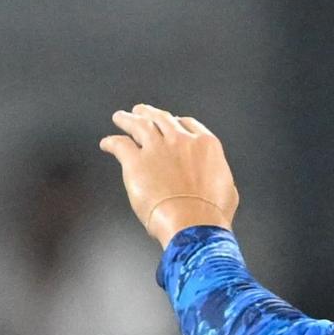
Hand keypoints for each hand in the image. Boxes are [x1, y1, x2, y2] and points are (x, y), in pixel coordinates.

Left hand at [100, 104, 239, 247]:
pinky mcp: (135, 162)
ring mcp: (157, 149)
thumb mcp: (227, 192)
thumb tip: (217, 183)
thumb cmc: (211, 214)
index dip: (176, 122)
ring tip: (120, 118)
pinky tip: (106, 144)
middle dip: (150, 114)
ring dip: (128, 119)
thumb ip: (218, 179)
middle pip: (162, 119)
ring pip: (139, 125)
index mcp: (205, 145)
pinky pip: (120, 145)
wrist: (192, 222)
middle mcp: (180, 140)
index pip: (188, 124)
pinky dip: (111, 142)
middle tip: (141, 111)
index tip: (171, 122)